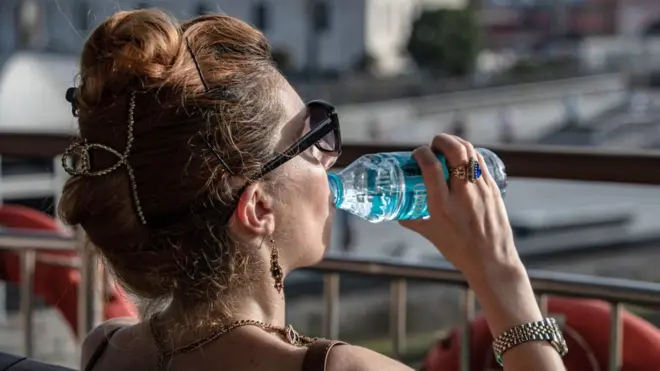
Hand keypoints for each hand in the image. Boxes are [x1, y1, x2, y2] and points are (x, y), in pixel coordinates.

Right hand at [399, 134, 519, 278]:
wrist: (492, 261)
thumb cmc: (459, 250)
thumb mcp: (431, 234)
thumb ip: (413, 220)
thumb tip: (398, 213)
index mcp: (442, 205)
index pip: (431, 166)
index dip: (421, 152)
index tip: (417, 153)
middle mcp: (463, 193)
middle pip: (455, 150)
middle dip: (441, 140)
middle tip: (433, 145)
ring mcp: (481, 189)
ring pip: (470, 151)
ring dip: (456, 143)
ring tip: (447, 148)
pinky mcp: (493, 189)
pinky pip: (481, 161)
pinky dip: (470, 153)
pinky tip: (463, 158)